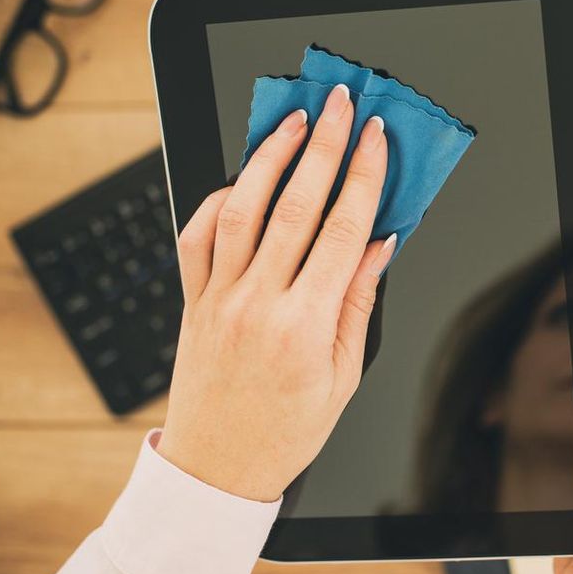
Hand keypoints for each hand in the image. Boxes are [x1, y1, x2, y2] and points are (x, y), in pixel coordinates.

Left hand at [158, 84, 394, 501]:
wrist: (217, 469)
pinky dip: (217, 201)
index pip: (343, 230)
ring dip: (269, 158)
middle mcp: (258, 303)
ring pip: (242, 209)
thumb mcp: (342, 374)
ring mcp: (219, 299)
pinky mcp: (193, 302)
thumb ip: (358, 300)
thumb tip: (379, 243)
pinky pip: (197, 238)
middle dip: (323, 145)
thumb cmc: (284, 432)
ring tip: (292, 122)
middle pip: (295, 205)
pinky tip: (241, 179)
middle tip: (340, 104)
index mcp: (304, 326)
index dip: (363, 175)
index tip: (375, 138)